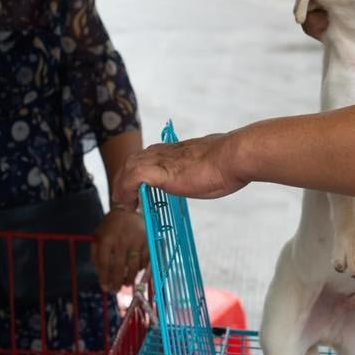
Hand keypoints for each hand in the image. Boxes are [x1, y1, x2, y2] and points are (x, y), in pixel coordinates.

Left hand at [90, 208, 148, 291]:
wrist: (127, 208)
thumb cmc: (110, 226)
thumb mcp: (97, 236)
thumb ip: (95, 255)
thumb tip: (100, 275)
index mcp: (106, 239)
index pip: (104, 264)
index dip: (104, 278)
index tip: (104, 287)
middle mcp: (121, 240)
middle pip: (119, 268)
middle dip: (117, 282)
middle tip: (116, 290)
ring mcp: (136, 240)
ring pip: (134, 266)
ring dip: (130, 278)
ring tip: (126, 284)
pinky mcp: (147, 240)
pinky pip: (145, 260)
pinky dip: (141, 269)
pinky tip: (137, 272)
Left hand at [112, 134, 247, 208]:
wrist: (233, 156)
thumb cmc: (228, 162)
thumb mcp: (210, 163)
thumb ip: (202, 166)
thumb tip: (211, 170)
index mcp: (177, 149)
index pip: (149, 155)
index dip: (140, 169)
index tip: (140, 186)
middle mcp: (165, 152)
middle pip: (134, 159)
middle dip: (124, 177)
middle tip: (124, 197)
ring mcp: (161, 160)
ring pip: (128, 167)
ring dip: (122, 186)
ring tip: (124, 204)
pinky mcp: (160, 172)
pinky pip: (132, 179)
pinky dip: (126, 191)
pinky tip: (130, 205)